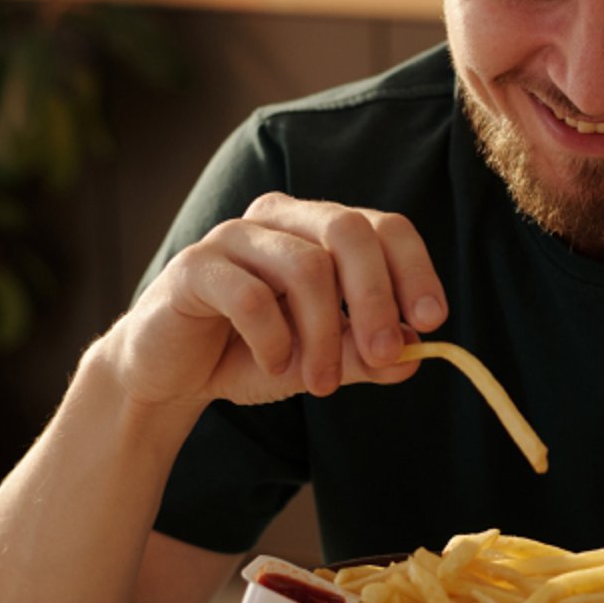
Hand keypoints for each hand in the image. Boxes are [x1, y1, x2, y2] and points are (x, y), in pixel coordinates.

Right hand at [102, 192, 447, 409]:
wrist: (171, 374)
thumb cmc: (254, 354)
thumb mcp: (322, 360)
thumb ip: (366, 355)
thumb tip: (416, 354)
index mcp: (322, 228)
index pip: (385, 227)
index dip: (415, 268)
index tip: (432, 320)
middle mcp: (282, 218)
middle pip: (349, 231)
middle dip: (376, 297)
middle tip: (385, 355)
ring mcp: (235, 236)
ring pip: (306, 266)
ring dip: (323, 334)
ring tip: (320, 384)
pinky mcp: (194, 266)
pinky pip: (250, 294)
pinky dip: (273, 339)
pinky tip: (274, 365)